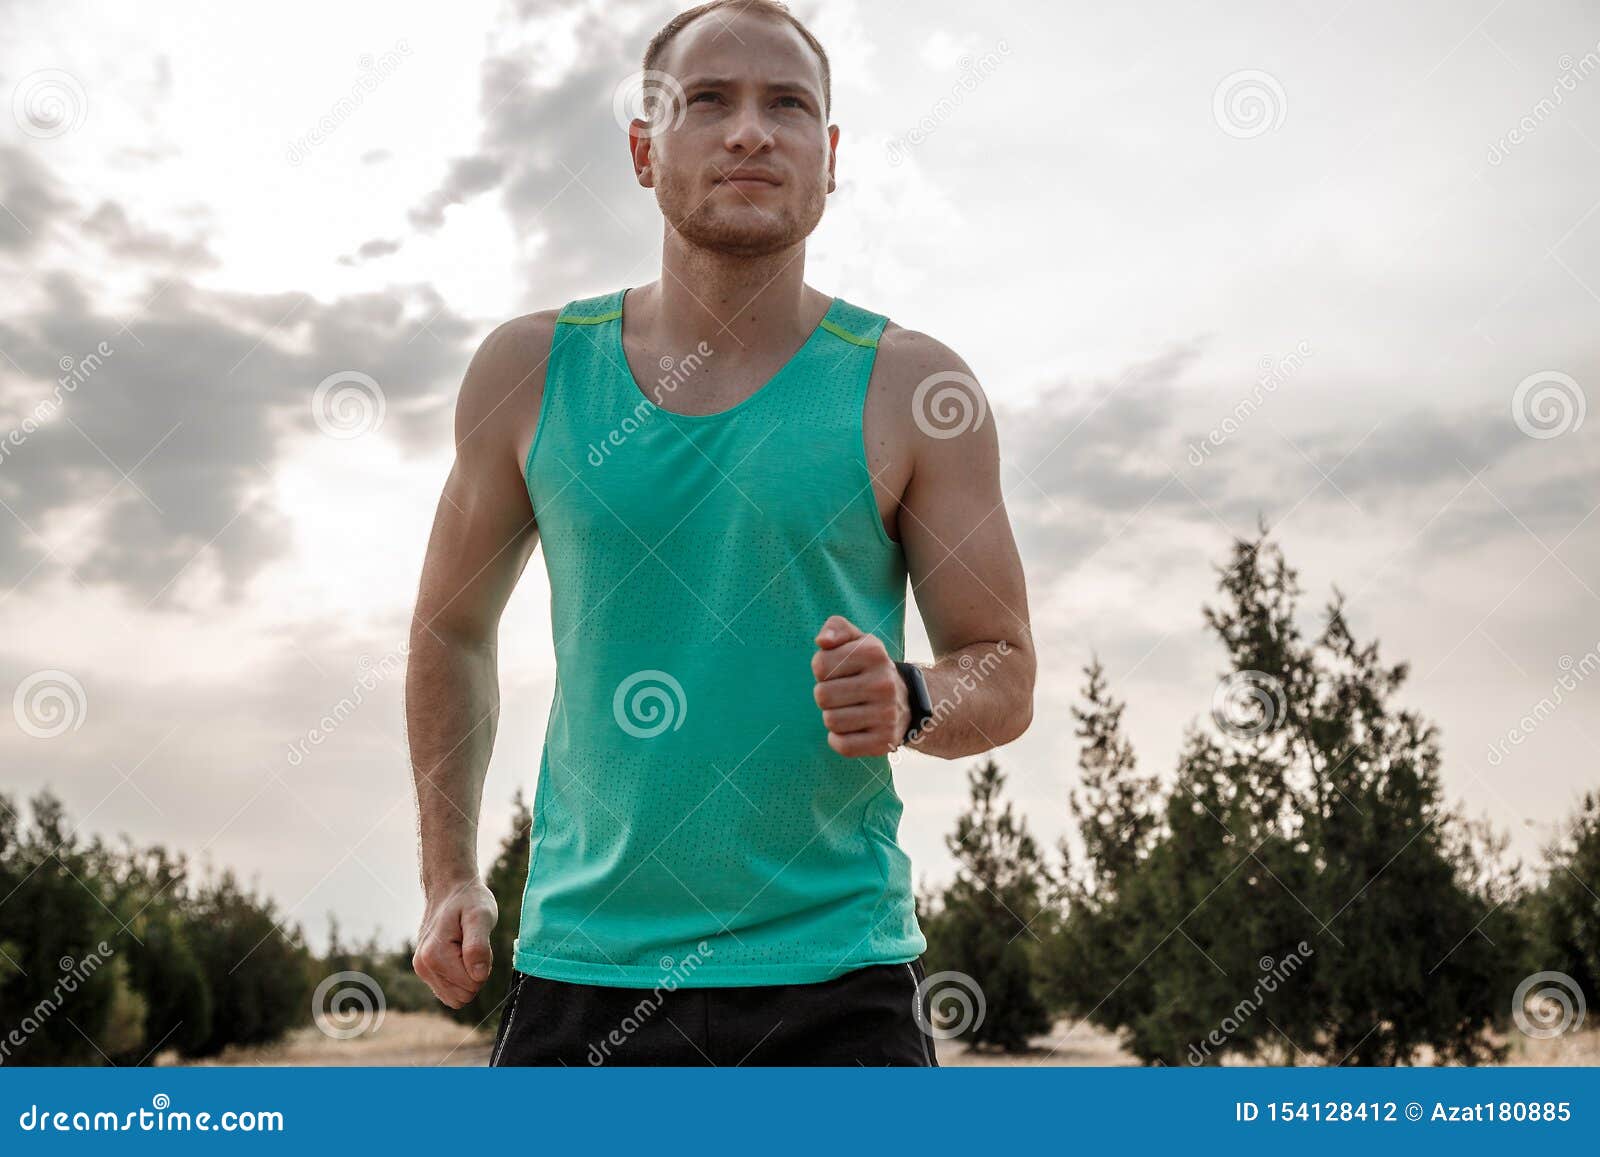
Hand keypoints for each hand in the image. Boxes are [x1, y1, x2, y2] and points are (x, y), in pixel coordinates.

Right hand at [412, 876, 497, 1008]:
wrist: (450, 889)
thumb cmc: (469, 900)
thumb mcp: (481, 916)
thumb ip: (478, 946)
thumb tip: (478, 976)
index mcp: (435, 956)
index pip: (472, 986)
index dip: (483, 966)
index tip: (477, 942)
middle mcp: (423, 966)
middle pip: (464, 995)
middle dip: (475, 973)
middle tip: (473, 944)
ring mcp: (422, 970)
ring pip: (457, 996)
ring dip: (468, 975)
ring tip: (466, 947)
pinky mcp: (425, 970)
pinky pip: (450, 991)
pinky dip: (460, 976)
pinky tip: (459, 953)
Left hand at [811, 614, 910, 757]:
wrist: (908, 701)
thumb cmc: (870, 668)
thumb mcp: (858, 641)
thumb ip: (836, 628)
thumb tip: (822, 641)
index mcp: (873, 653)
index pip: (820, 665)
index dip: (823, 670)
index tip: (839, 672)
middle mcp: (884, 683)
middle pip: (822, 695)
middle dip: (826, 696)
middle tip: (844, 694)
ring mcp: (887, 714)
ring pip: (831, 721)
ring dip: (833, 717)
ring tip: (851, 710)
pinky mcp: (885, 741)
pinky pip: (843, 746)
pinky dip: (839, 740)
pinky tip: (852, 729)